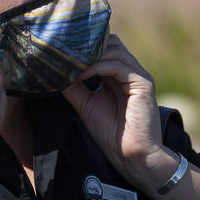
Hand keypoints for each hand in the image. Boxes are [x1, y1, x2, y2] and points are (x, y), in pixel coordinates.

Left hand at [62, 34, 170, 187]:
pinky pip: (118, 66)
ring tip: (70, 62)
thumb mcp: (86, 104)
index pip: (103, 48)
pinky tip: (81, 74)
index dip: (83, 46)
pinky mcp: (144, 83)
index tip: (60, 49)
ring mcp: (138, 75)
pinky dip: (98, 67)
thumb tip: (55, 71)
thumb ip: (74, 86)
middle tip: (63, 51)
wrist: (131, 156)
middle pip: (110, 42)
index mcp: (118, 74)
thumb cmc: (111, 133)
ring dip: (90, 55)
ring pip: (114, 50)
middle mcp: (130, 71)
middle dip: (87, 45)